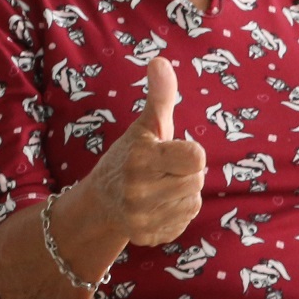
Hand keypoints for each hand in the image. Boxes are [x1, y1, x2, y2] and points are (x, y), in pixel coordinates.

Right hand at [82, 58, 205, 246]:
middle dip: (186, 173)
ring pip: (193, 202)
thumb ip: (159, 96)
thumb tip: (159, 61)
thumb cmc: (130, 156)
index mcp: (141, 159)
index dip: (190, 153)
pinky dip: (176, 213)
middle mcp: (139, 191)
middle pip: (198, 180)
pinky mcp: (150, 237)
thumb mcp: (145, 126)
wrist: (100, 201)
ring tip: (160, 187)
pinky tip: (158, 206)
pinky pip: (184, 221)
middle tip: (163, 170)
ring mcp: (143, 218)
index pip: (196, 158)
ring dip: (183, 193)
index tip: (173, 152)